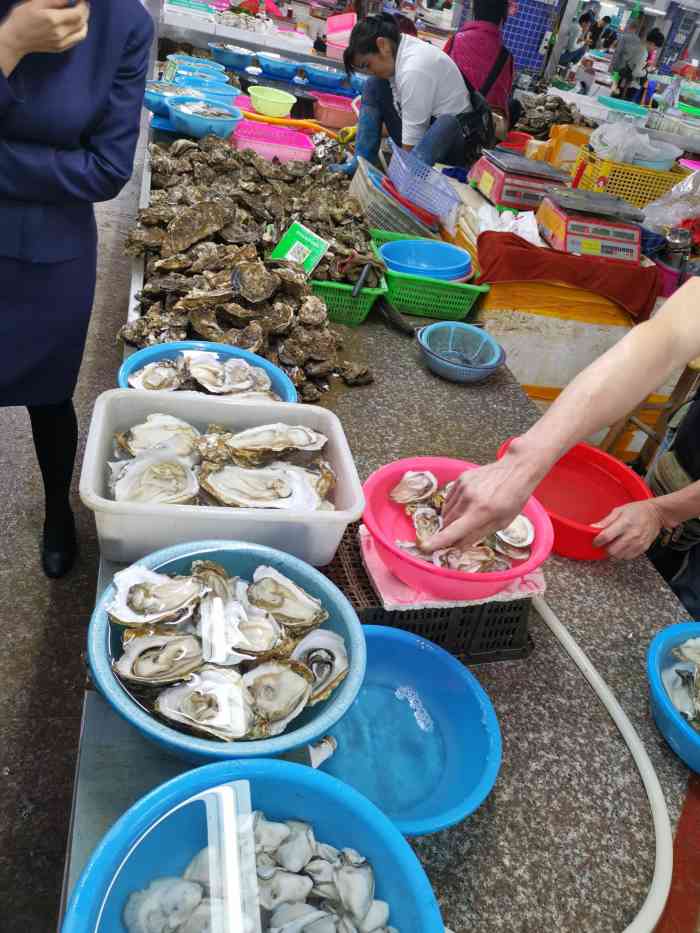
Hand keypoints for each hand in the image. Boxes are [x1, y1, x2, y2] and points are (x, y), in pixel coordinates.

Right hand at [0, 0, 88, 75]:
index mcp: (54, 20)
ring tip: (80, 14)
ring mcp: (61, 42)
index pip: (78, 13)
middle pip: (82, 22)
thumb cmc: (22, 17)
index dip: (84, 4)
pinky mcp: (60, 48)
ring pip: (82, 33)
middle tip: (82, 3)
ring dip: (85, 22)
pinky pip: (76, 40)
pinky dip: (80, 31)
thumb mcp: (36, 3)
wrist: (16, 38)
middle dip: (85, 11)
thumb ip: (55, 1)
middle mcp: (60, 33)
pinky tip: (75, 24)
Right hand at [423, 450, 540, 551]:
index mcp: (481, 512)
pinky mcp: (461, 478)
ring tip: (468, 516)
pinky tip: (467, 504)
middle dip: (450, 531)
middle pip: (448, 522)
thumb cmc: (513, 499)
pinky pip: (449, 498)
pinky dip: (454, 506)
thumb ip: (478, 534)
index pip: (454, 530)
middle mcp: (469, 498)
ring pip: (447, 511)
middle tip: (459, 535)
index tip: (424, 547)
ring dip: (452, 519)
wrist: (516, 469)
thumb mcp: (502, 522)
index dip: (438, 541)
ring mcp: (463, 486)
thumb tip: (458, 547)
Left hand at [592, 499, 666, 558]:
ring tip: (613, 545)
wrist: (656, 514)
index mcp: (625, 523)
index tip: (595, 541)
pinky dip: (622, 555)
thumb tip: (593, 527)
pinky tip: (622, 547)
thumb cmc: (637, 510)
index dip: (597, 541)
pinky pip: (628, 557)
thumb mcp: (619, 510)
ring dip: (613, 553)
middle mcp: (632, 534)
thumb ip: (606, 521)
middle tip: (604, 544)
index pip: (606, 536)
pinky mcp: (643, 548)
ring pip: (619, 556)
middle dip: (605, 548)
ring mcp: (638, 543)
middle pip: (612, 550)